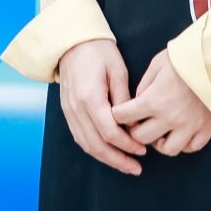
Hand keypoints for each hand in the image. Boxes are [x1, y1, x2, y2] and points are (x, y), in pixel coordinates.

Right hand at [55, 39, 144, 174]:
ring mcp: (69, 111)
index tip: (142, 150)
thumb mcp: (117, 70)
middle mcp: (76, 108)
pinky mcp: (67, 111)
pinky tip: (108, 153)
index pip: (109, 132)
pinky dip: (94, 149)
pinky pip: (80, 137)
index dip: (127, 145)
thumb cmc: (98, 51)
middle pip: (97, 144)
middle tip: (136, 168)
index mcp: (90, 97)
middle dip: (118, 160)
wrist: (71, 41)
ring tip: (125, 166)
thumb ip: (124, 99)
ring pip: (86, 144)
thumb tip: (132, 124)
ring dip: (106, 158)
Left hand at [112, 48, 210, 156]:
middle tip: (140, 123)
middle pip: (142, 138)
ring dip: (160, 142)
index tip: (122, 111)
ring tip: (161, 131)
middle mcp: (170, 118)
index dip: (119, 114)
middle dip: (136, 131)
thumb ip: (144, 86)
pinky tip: (181, 132)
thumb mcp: (157, 65)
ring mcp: (189, 126)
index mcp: (154, 100)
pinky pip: (190, 148)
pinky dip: (183, 144)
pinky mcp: (206, 129)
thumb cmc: (185, 58)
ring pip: (168, 150)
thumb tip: (137, 103)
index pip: (123, 117)